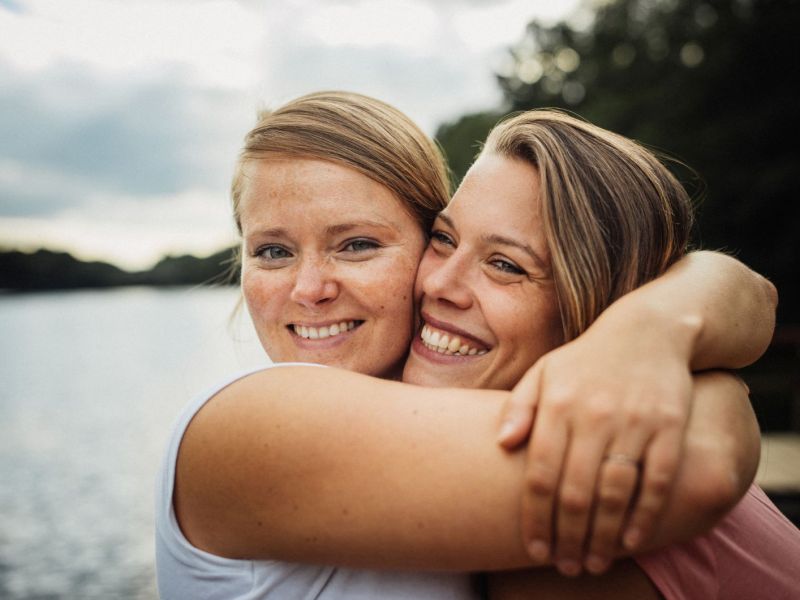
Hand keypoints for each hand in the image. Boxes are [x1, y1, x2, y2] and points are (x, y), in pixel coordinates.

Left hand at [498, 320, 692, 575]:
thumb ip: (519, 406)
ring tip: (591, 563)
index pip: (540, 473)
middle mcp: (593, 415)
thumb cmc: (587, 359)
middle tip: (565, 565)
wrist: (649, 330)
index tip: (535, 548)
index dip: (535, 517)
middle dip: (567, 537)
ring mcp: (634, 422)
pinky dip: (645, 516)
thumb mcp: (545, 371)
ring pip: (614, 492)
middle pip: (575, 491)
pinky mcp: (669, 426)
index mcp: (558, 405)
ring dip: (602, 536)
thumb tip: (503, 445)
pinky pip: (657, 480)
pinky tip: (631, 541)